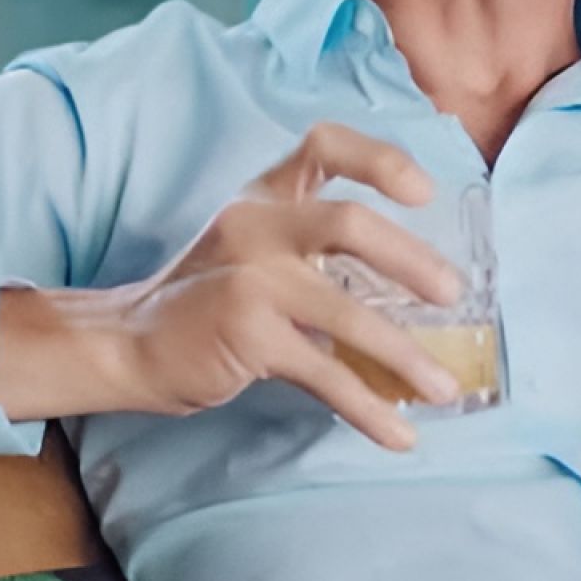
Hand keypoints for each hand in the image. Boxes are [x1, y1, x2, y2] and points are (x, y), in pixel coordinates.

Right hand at [0, 124, 466, 450]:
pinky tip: (399, 433)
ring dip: (404, 353)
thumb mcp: (256, 251)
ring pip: (346, 311)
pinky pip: (325, 373)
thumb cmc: (208, 302)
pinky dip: (368, 407)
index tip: (424, 191)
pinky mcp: (247, 334)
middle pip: (348, 224)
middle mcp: (256, 226)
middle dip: (411, 260)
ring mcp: (249, 279)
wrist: (127, 346)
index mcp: (265, 197)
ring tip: (445, 388)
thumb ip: (318, 250)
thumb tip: (416, 287)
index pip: (323, 147)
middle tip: (452, 295)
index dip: (379, 159)